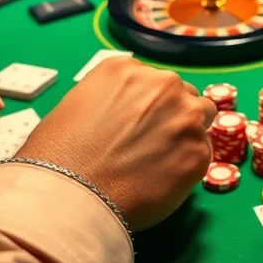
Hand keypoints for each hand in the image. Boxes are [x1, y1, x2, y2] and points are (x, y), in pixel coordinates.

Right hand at [16, 57, 214, 230]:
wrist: (70, 194)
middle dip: (171, 116)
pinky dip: (187, 165)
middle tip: (150, 145)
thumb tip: (128, 114)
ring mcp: (185, 116)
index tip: (137, 125)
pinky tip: (162, 180)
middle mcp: (162, 83)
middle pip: (182, 94)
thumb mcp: (77, 104)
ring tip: (160, 162)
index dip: (147, 104)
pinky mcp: (199, 151)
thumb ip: (111, 100)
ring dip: (186, 134)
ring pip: (201, 118)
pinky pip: (203, 153)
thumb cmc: (59, 155)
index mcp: (127, 69)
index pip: (152, 80)